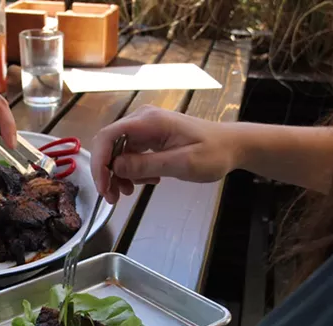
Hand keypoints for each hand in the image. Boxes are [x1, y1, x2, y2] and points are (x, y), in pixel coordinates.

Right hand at [91, 105, 239, 203]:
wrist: (232, 146)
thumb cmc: (213, 152)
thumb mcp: (182, 163)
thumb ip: (147, 165)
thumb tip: (115, 167)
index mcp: (149, 121)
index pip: (109, 136)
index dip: (100, 162)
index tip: (103, 186)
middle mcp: (143, 120)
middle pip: (110, 145)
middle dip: (107, 172)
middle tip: (114, 197)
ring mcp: (146, 128)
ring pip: (118, 152)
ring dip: (119, 174)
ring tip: (130, 192)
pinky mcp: (150, 137)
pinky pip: (130, 154)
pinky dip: (132, 171)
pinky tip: (147, 181)